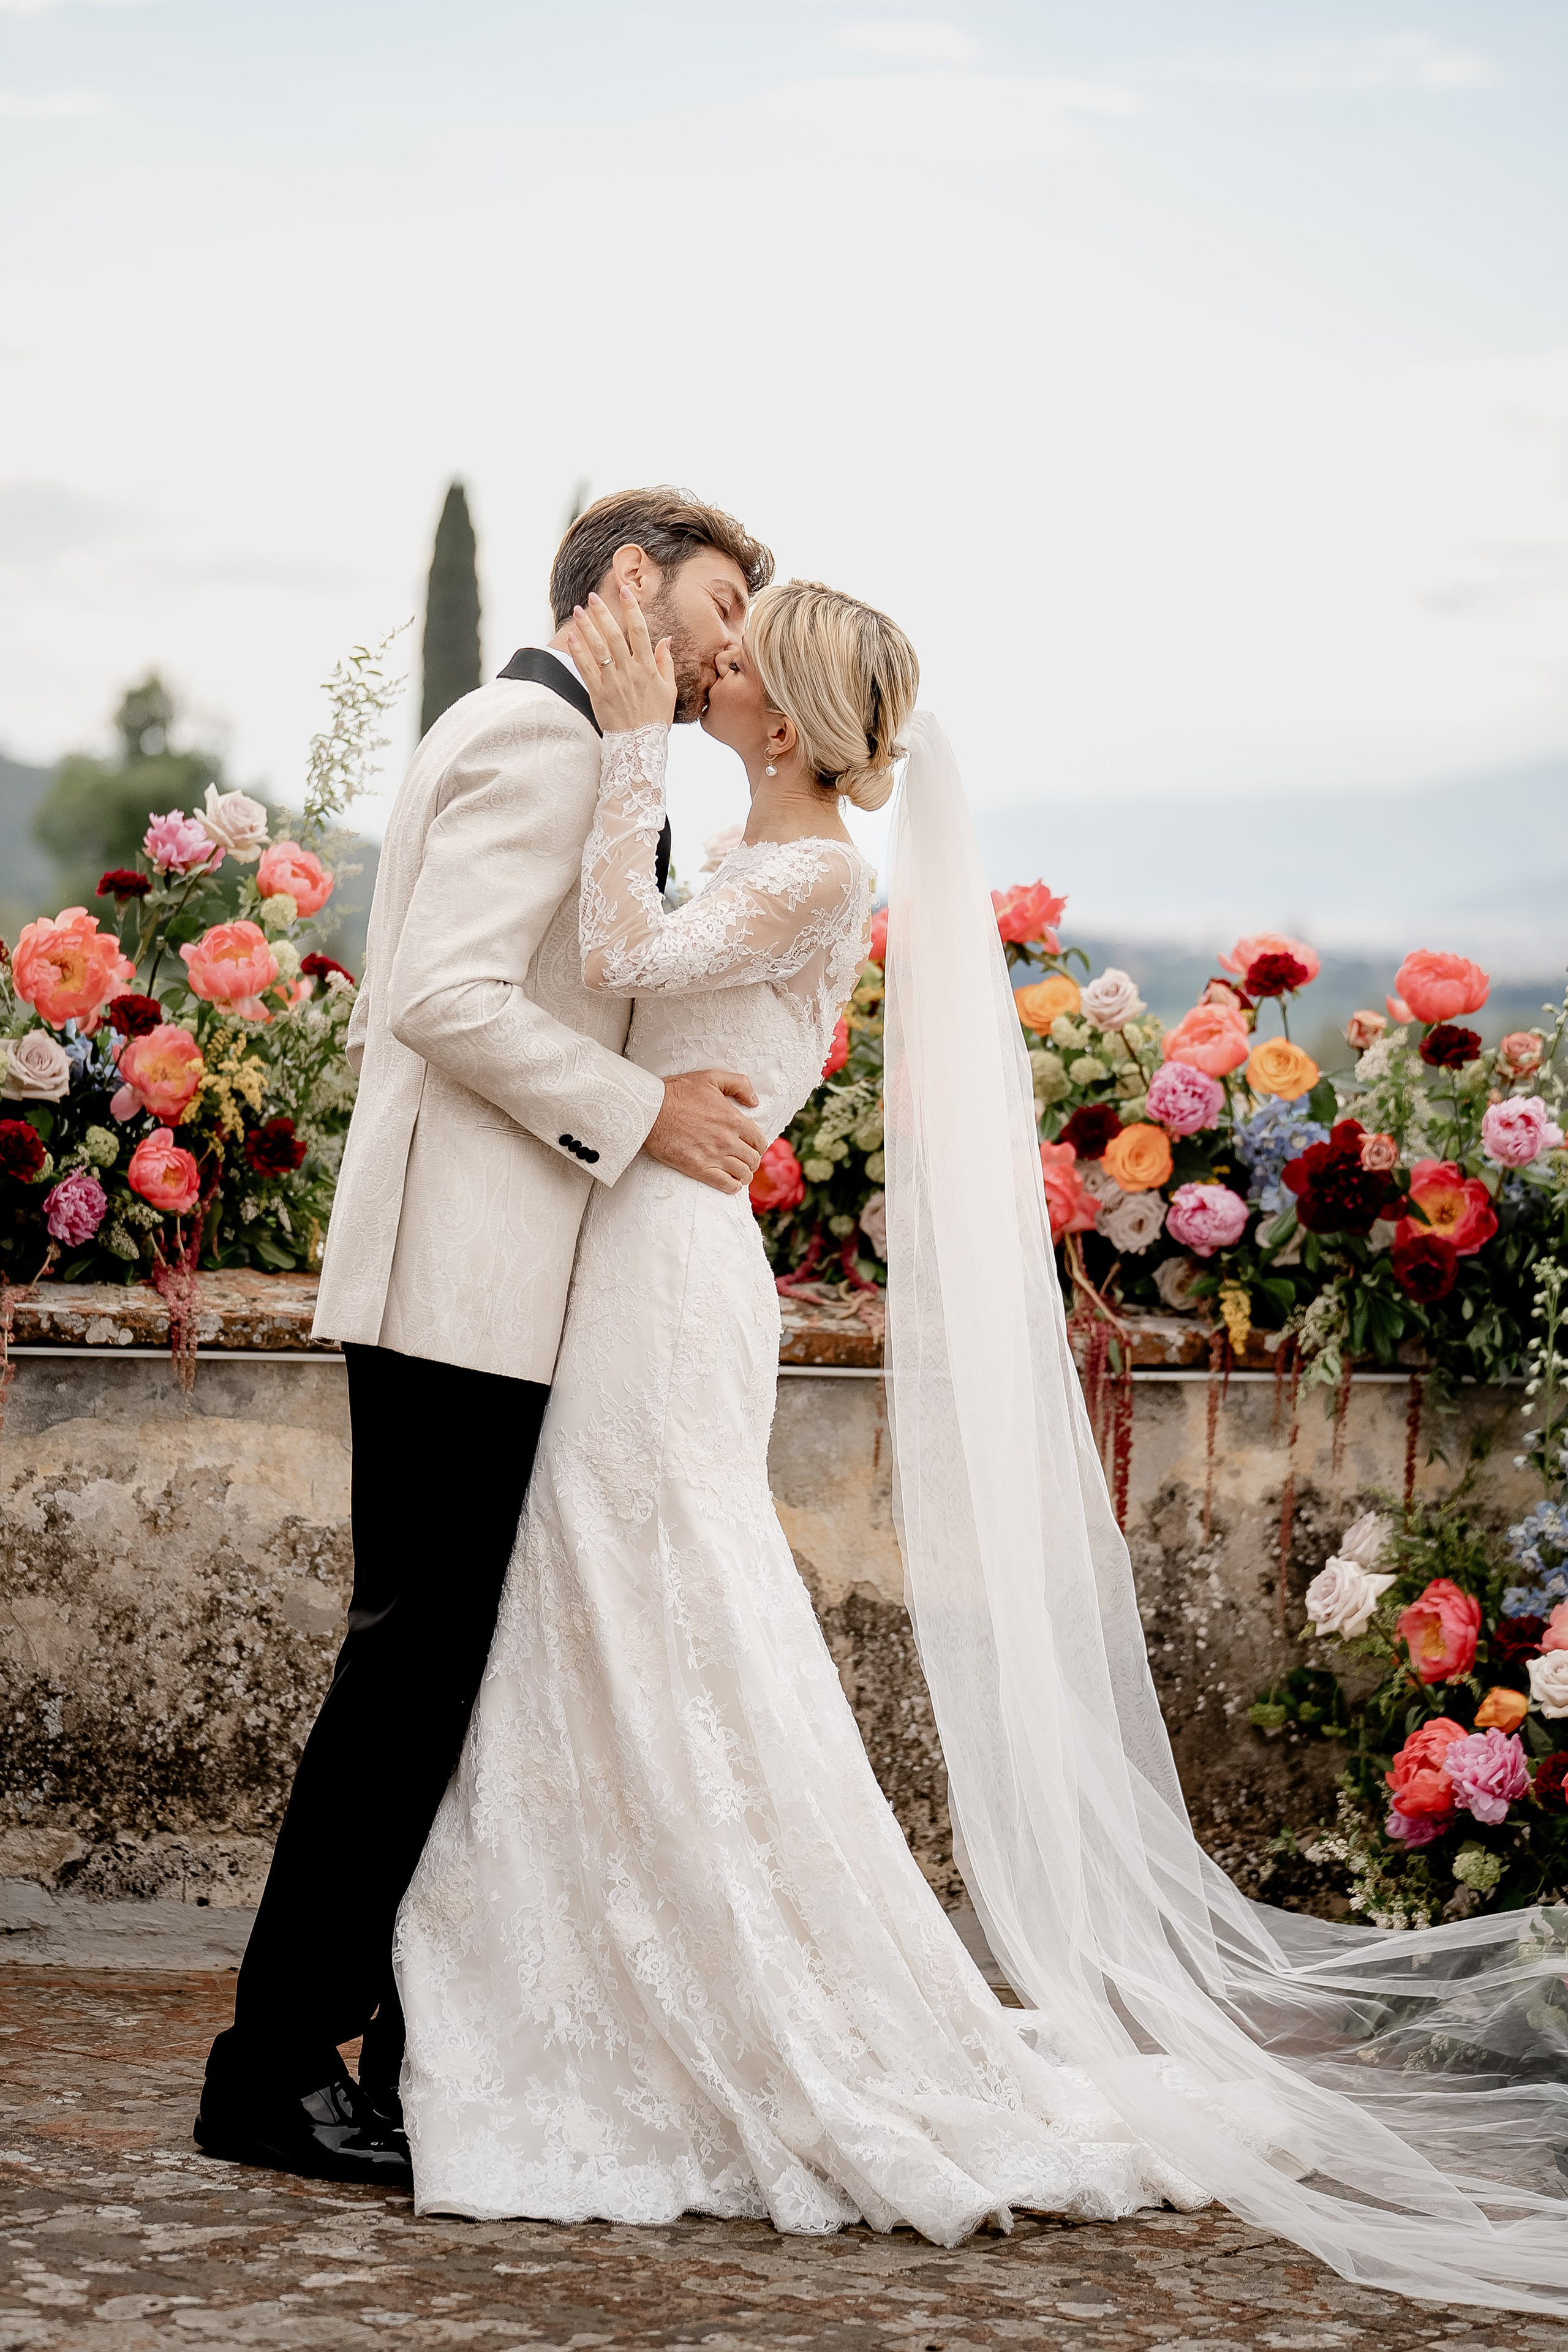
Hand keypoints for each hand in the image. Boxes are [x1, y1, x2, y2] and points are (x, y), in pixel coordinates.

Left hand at [565, 587, 677, 732]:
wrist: (640, 745)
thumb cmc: (656, 717)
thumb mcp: (668, 689)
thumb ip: (665, 662)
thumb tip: (666, 639)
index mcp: (647, 668)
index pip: (640, 631)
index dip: (631, 609)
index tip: (624, 591)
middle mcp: (629, 672)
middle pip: (614, 635)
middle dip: (603, 613)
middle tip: (593, 597)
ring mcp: (612, 683)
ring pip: (598, 649)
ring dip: (587, 627)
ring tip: (579, 610)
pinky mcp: (598, 694)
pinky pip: (586, 669)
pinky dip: (578, 652)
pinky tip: (573, 637)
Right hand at [644, 1069, 764, 1194]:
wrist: (650, 1110)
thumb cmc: (677, 1092)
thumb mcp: (711, 1077)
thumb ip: (738, 1084)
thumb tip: (754, 1101)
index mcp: (733, 1119)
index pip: (759, 1141)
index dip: (758, 1146)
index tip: (753, 1147)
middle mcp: (728, 1140)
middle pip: (753, 1160)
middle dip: (752, 1161)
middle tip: (744, 1160)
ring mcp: (714, 1156)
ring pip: (742, 1174)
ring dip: (743, 1175)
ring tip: (739, 1173)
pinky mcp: (698, 1168)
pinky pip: (725, 1185)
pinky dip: (732, 1187)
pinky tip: (731, 1184)